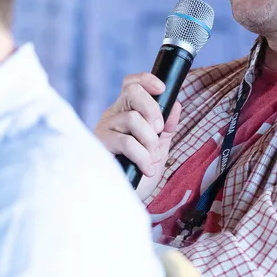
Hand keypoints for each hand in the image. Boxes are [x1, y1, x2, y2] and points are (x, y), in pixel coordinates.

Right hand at [94, 73, 182, 197]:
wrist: (129, 197)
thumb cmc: (139, 171)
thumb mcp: (159, 147)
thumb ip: (167, 126)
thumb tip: (176, 104)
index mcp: (126, 112)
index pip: (131, 84)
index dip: (146, 80)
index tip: (162, 89)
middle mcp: (113, 115)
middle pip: (132, 92)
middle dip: (152, 110)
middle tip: (158, 130)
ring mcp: (105, 129)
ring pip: (133, 119)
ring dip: (150, 142)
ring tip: (152, 159)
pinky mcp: (100, 145)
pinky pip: (127, 142)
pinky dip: (143, 157)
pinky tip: (146, 169)